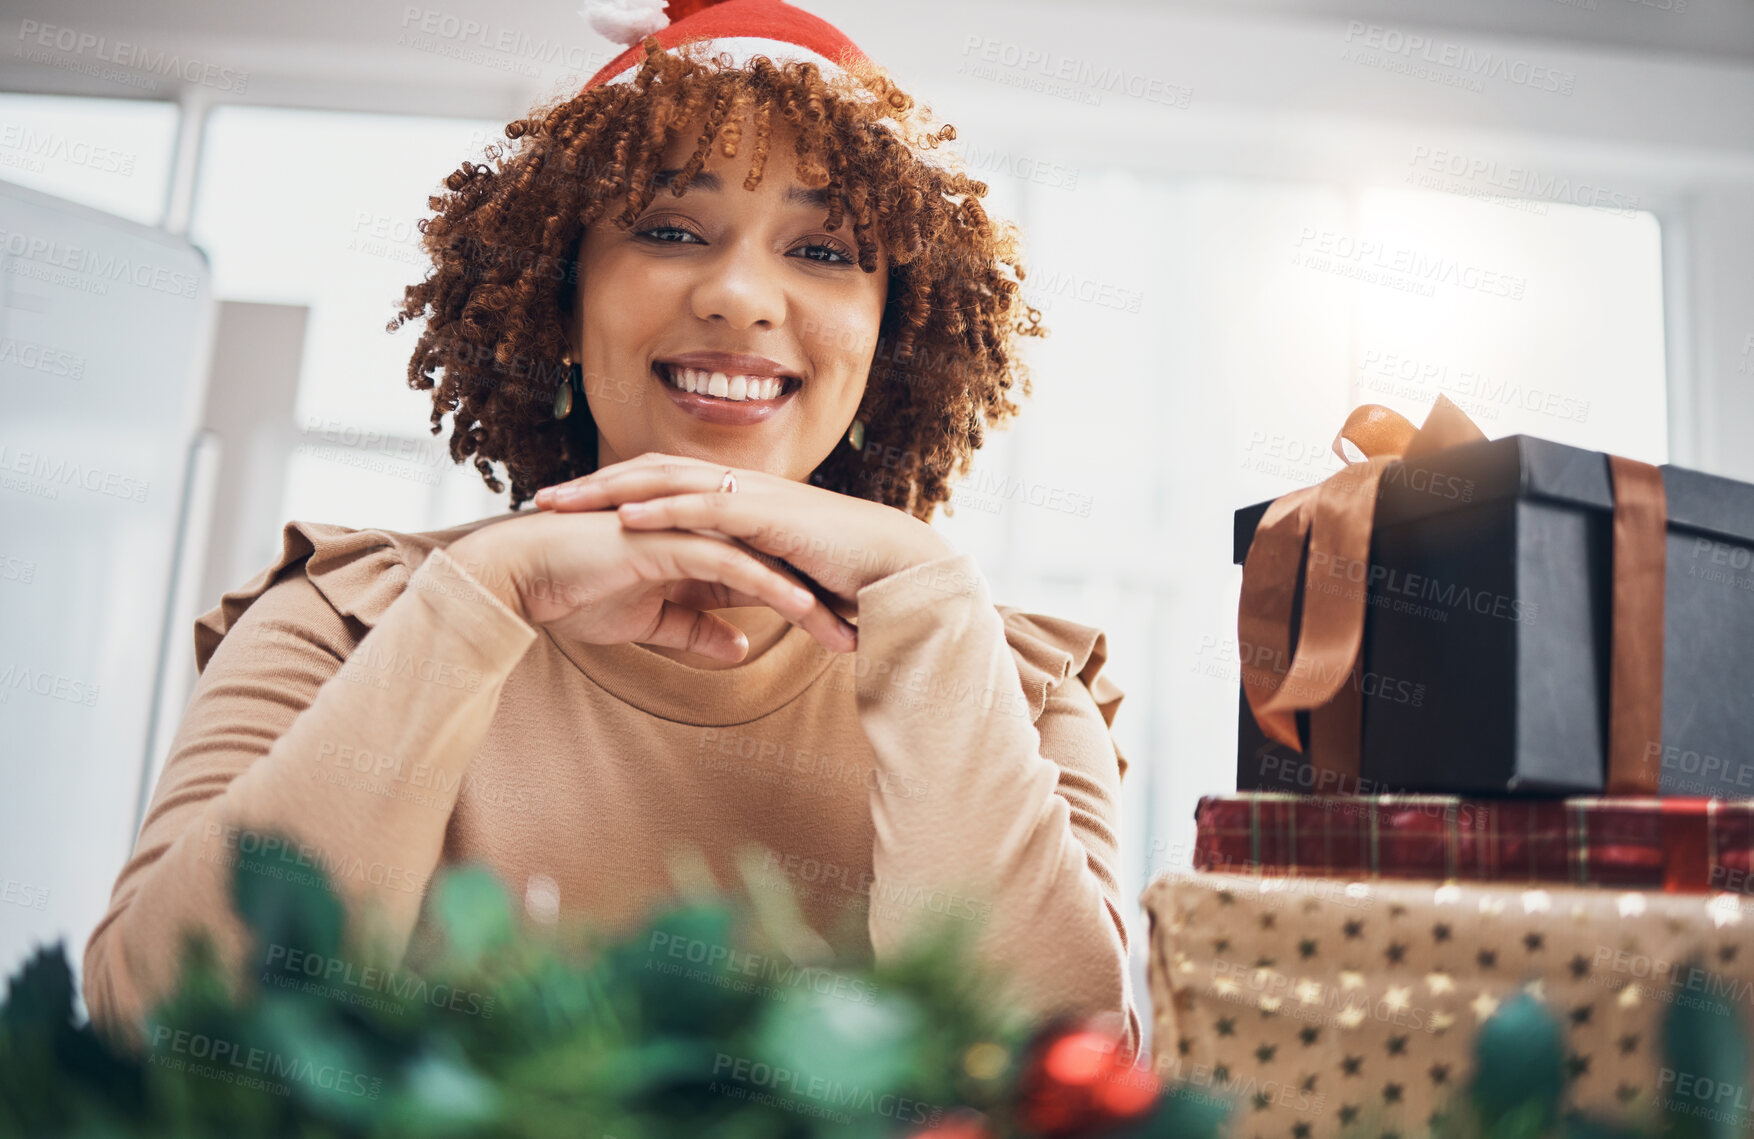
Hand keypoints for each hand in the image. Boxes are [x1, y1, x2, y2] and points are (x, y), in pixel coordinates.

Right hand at [446, 509, 856, 662]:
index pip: (767, 574)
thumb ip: (697, 630)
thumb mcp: (650, 623)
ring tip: (848, 635)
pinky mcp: (669, 539)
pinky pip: (732, 565)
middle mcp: (700, 531)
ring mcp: (686, 530)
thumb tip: (740, 647)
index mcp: (698, 545)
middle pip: (779, 564)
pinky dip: (770, 588)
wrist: (520, 576)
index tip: (845, 639)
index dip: (809, 606)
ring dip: (810, 601)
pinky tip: (804, 613)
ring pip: (765, 565)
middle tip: (866, 635)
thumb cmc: (573, 592)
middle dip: (825, 601)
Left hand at [531, 453, 957, 612]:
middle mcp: (742, 487)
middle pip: (652, 472)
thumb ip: (744, 578)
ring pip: (669, 481)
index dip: (614, 492)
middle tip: (542, 500)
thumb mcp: (779, 577)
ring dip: (610, 490)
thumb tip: (715, 598)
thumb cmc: (847, 580)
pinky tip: (624, 518)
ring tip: (564, 504)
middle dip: (594, 484)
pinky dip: (662, 510)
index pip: (665, 484)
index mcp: (741, 499)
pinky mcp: (770, 516)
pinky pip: (705, 507)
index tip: (570, 511)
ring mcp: (755, 496)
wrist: (898, 573)